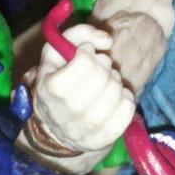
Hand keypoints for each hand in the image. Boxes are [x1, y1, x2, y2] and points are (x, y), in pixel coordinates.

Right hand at [32, 24, 134, 152]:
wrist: (57, 124)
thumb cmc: (59, 79)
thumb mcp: (57, 52)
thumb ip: (79, 33)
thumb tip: (107, 40)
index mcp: (47, 89)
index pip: (81, 65)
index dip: (89, 54)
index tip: (86, 52)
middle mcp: (62, 115)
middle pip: (99, 82)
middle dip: (105, 68)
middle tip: (102, 66)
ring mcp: (81, 132)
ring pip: (113, 99)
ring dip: (116, 83)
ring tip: (110, 80)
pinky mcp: (100, 141)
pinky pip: (125, 117)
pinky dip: (126, 101)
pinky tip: (118, 96)